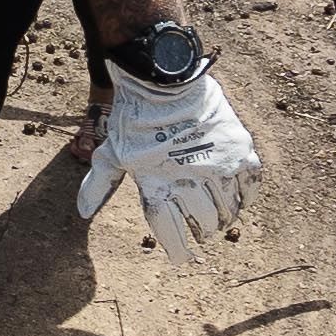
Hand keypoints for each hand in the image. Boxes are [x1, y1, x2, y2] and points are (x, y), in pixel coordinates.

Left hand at [77, 62, 259, 260]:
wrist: (165, 78)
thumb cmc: (134, 117)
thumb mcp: (112, 151)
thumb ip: (100, 183)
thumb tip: (83, 212)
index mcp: (160, 186)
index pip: (172, 232)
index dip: (178, 249)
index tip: (182, 257)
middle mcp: (191, 181)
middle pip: (205, 223)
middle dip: (204, 230)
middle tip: (203, 229)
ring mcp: (219, 165)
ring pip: (230, 208)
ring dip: (226, 216)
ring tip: (222, 215)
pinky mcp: (239, 148)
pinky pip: (252, 182)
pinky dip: (248, 194)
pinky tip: (241, 197)